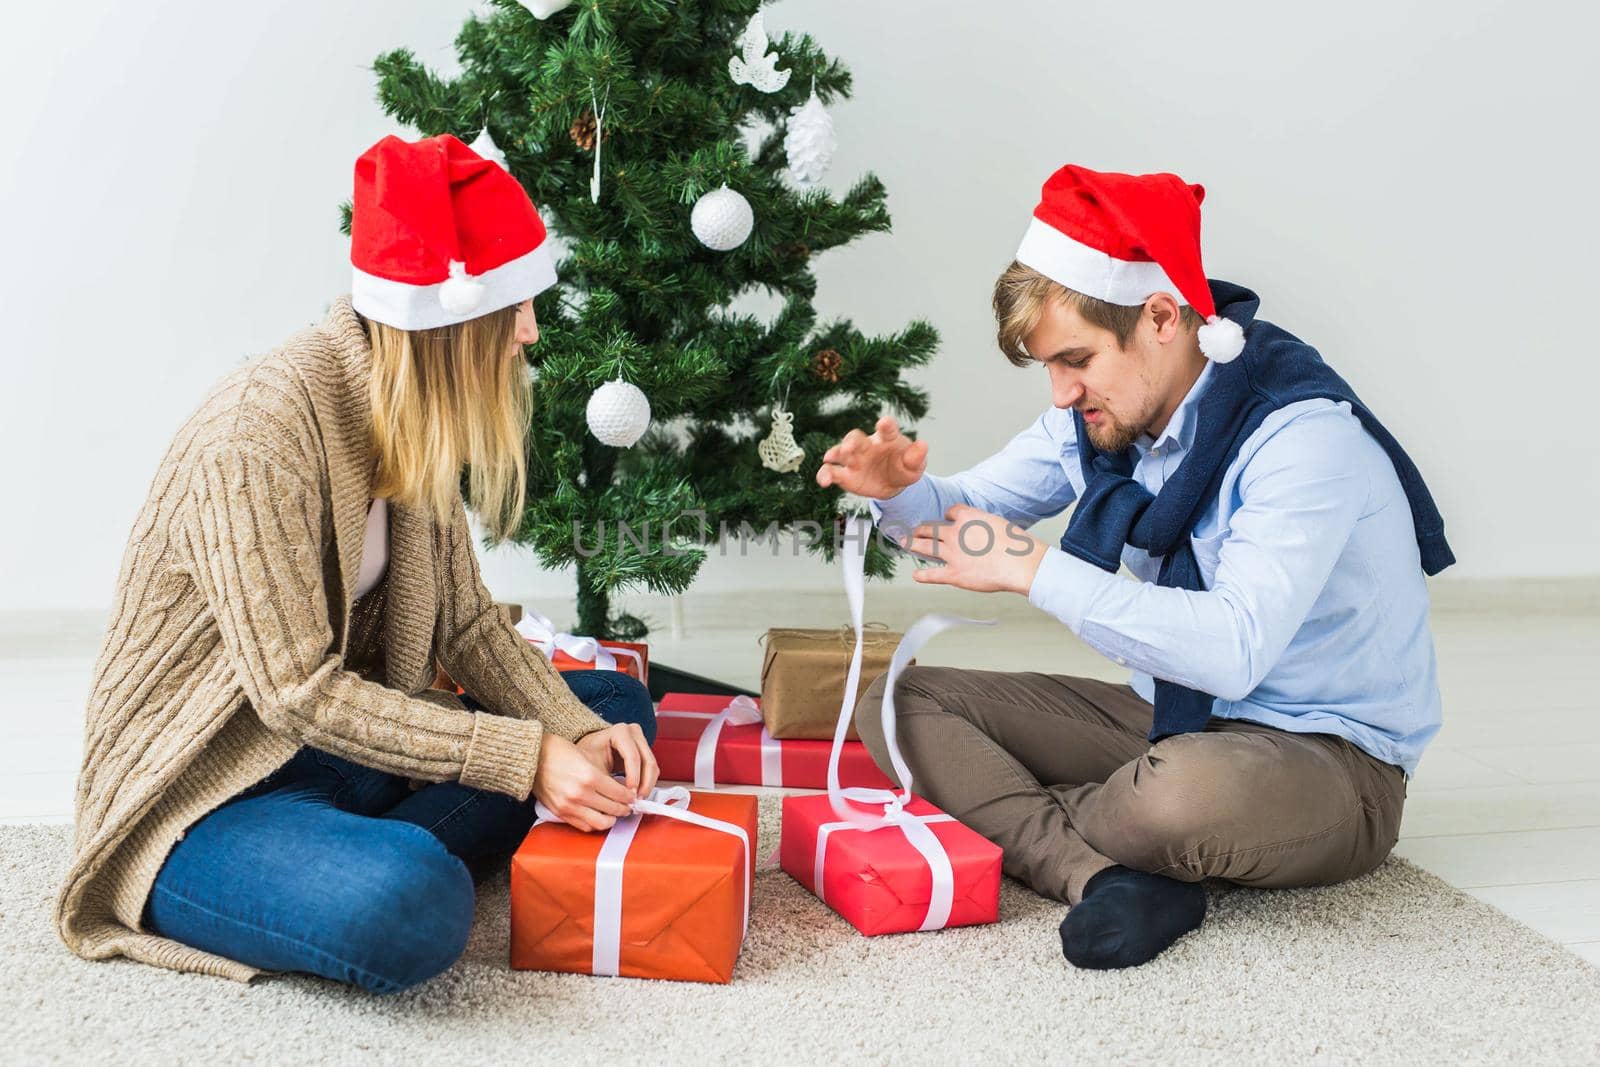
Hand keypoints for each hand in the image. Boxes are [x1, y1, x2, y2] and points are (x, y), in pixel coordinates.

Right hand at [532, 734, 635, 831]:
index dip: (630, 796)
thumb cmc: (560, 753)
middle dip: (625, 808)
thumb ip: (606, 775)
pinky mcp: (561, 813)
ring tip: (615, 812)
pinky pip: (585, 826)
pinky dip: (595, 823)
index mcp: (590, 776)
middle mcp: (580, 793)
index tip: (633, 795)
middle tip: (628, 805)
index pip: (620, 794)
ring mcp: (569, 806)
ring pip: (601, 823)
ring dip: (612, 819)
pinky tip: (599, 816)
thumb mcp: (588, 758)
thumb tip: (623, 789)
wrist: (534, 758)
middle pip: (614, 810)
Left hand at [576, 723, 659, 797]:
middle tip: (636, 799)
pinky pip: (651, 770)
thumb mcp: (592, 765)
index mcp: (620, 731)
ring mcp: (641, 741)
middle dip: (644, 783)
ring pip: (652, 767)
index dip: (634, 777)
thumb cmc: (589, 752)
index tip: (630, 794)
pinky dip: (647, 783)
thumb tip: (616, 800)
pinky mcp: (645, 752)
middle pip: (648, 761)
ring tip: (636, 799)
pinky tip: (638, 793)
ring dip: (647, 785)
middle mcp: (634, 733)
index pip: (632, 756)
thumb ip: (605, 781)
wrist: (590, 747)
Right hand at [815, 415, 928, 498]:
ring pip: (840, 451)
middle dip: (852, 441)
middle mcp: (867, 445)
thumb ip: (916, 457)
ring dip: (835, 453)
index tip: (884, 423)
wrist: (891, 484)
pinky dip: (825, 474)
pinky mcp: (845, 474)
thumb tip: (923, 445)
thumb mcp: (914, 466)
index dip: (886, 425)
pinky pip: (831, 471)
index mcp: (887, 439)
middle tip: (849, 447)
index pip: (887, 429)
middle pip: (857, 437)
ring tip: (829, 458)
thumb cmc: (903, 468)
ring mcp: (854, 458)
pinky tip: (824, 481)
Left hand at [902, 504, 1050, 594]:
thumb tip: (982, 530)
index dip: (947, 516)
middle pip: (931, 527)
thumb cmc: (1016, 544)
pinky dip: (922, 575)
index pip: (950, 512)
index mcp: (968, 517)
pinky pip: (932, 574)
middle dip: (921, 529)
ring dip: (912, 544)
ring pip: (925, 546)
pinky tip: (916, 575)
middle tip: (914, 531)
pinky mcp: (953, 573)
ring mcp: (951, 553)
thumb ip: (984, 525)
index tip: (946, 520)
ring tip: (904, 543)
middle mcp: (955, 533)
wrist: (1019, 563)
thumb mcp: (998, 523)